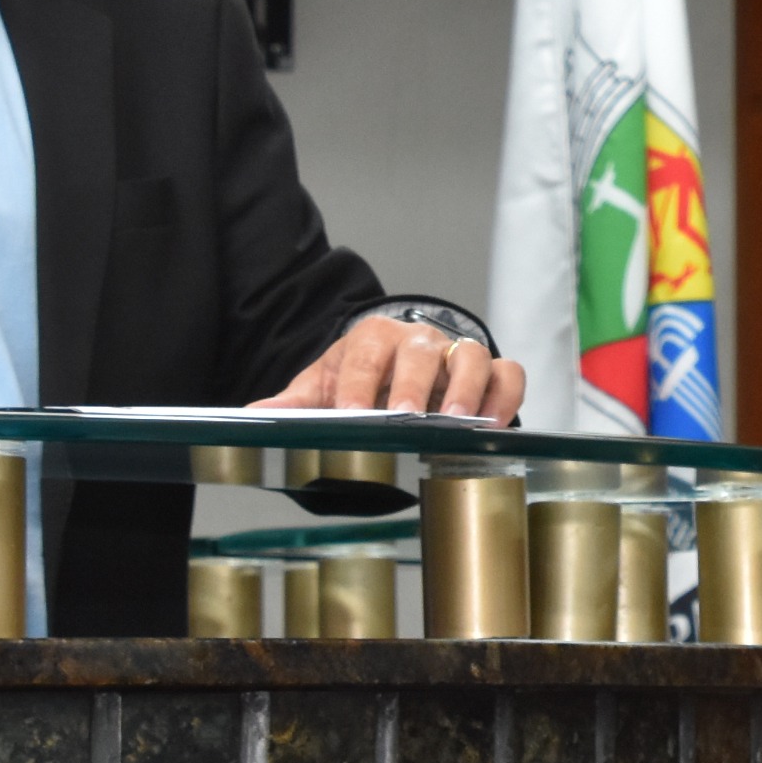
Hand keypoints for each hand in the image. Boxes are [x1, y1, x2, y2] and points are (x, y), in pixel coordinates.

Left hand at [252, 313, 525, 420]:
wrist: (397, 367)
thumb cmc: (362, 378)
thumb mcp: (325, 386)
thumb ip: (294, 403)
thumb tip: (252, 416)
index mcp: (374, 338)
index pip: (367, 352)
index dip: (359, 381)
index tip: (352, 413)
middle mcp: (419, 339)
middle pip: (421, 350)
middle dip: (414, 384)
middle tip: (406, 417)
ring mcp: (457, 354)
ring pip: (471, 356)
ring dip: (467, 388)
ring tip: (458, 422)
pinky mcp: (491, 372)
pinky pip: (509, 374)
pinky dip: (505, 396)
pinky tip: (494, 425)